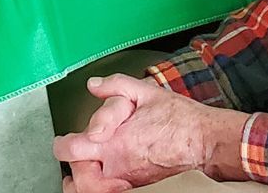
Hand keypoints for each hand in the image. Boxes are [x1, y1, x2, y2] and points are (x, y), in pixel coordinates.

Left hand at [52, 75, 248, 190]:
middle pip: (78, 178)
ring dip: (84, 185)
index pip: (71, 149)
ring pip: (93, 192)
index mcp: (114, 140)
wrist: (205, 142)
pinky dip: (104, 191)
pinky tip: (105, 184)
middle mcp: (117, 165)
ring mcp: (129, 181)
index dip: (62, 144)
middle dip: (73, 168)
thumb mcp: (146, 91)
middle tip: (74, 158)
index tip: (63, 141)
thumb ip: (115, 85)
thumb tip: (93, 85)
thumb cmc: (180, 118)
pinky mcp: (141, 189)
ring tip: (79, 178)